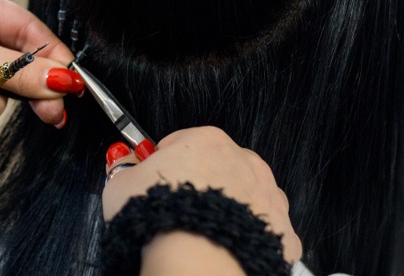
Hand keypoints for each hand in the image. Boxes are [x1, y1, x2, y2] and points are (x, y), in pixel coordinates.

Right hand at [102, 126, 301, 264]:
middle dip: (202, 183)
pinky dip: (249, 236)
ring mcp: (268, 196)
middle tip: (178, 208)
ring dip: (231, 207)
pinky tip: (227, 246)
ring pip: (248, 195)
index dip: (165, 163)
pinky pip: (266, 229)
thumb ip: (122, 170)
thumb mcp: (120, 186)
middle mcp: (244, 162)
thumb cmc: (162, 220)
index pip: (183, 142)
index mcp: (206, 141)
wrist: (195, 263)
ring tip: (204, 230)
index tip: (156, 180)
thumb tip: (121, 165)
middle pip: (220, 166)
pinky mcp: (283, 231)